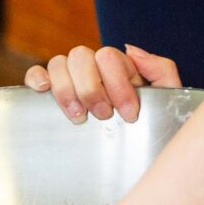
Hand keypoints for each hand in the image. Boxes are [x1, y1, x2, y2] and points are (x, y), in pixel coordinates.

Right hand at [24, 44, 179, 122]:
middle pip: (80, 56)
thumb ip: (161, 70)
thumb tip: (130, 50)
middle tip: (104, 116)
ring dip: (66, 89)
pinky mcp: (51, 92)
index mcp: (120, 66)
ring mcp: (72, 78)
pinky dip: (37, 78)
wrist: (141, 154)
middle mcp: (93, 68)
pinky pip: (36, 73)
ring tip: (78, 116)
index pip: (109, 56)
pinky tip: (44, 91)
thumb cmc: (154, 124)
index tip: (129, 114)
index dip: (118, 85)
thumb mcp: (167, 98)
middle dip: (91, 89)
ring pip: (58, 63)